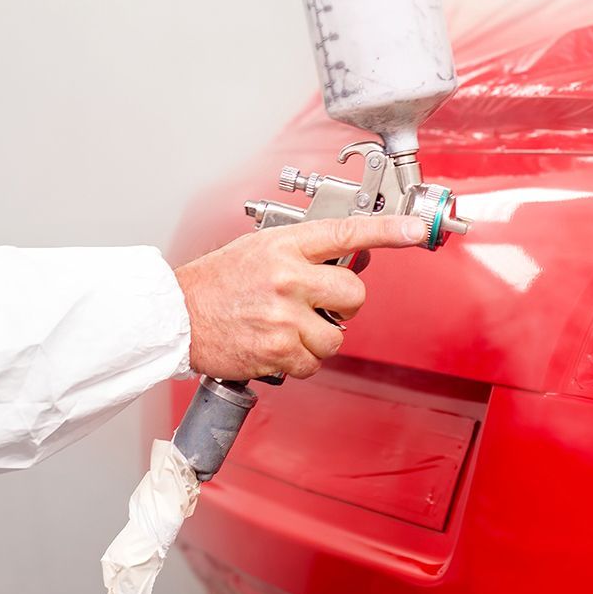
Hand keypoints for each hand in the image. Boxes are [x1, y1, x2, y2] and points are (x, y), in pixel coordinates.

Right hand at [176, 215, 426, 380]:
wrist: (177, 316)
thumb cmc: (214, 283)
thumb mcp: (257, 249)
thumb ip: (300, 253)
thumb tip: (345, 260)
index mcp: (284, 245)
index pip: (345, 233)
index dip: (387, 230)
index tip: (415, 229)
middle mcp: (287, 277)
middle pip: (353, 293)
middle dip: (343, 304)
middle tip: (318, 304)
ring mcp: (285, 315)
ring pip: (336, 336)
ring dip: (318, 338)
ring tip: (286, 328)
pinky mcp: (279, 349)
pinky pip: (313, 363)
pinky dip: (298, 361)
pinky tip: (275, 346)